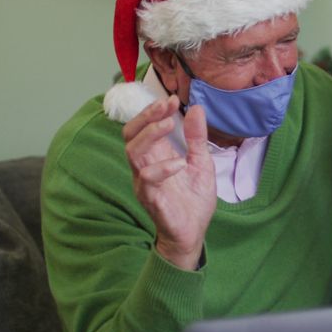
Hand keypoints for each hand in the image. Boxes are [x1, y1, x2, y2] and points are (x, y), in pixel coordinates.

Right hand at [122, 96, 216, 270]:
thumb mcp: (201, 162)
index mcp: (156, 155)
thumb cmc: (193, 199)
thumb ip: (196, 138)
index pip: (144, 127)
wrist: (194, 231)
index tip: (173, 100)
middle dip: (146, 116)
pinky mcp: (150, 198)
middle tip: (166, 106)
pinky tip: (179, 164)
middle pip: (130, 134)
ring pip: (132, 152)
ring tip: (168, 124)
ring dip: (149, 135)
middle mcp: (145, 166)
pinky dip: (162, 168)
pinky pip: (147, 179)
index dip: (154, 110)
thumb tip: (196, 108)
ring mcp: (144, 182)